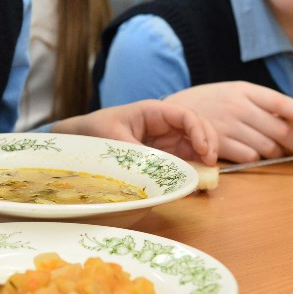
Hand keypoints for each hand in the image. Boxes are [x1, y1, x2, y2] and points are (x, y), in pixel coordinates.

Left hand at [51, 100, 219, 165]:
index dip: (200, 131)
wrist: (82, 139)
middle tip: (210, 164)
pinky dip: (192, 170)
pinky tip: (194, 181)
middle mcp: (165, 125)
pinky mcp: (165, 156)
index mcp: (154, 112)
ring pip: (195, 146)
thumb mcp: (113, 139)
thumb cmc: (96, 130)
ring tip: (205, 176)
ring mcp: (167, 141)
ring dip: (204, 159)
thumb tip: (156, 168)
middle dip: (209, 144)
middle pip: (198, 129)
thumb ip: (136, 152)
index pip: (186, 116)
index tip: (205, 150)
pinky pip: (184, 161)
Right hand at [160, 82, 292, 162]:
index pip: (283, 103)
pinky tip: (253, 155)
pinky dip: (256, 159)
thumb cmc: (209, 102)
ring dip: (276, 153)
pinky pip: (248, 157)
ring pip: (266, 147)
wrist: (172, 111)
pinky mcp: (218, 144)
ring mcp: (228, 126)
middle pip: (279, 130)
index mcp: (245, 90)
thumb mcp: (233, 92)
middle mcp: (238, 107)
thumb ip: (259, 104)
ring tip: (277, 152)